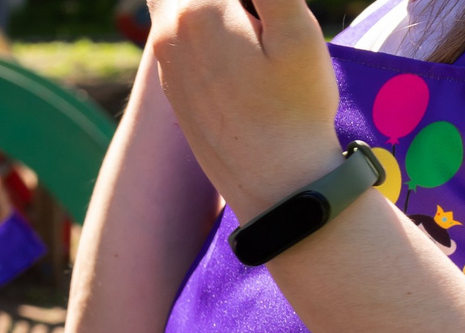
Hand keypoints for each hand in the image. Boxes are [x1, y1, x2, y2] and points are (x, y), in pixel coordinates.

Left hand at [148, 0, 340, 220]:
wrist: (275, 183)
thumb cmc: (296, 106)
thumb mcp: (298, 30)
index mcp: (196, 10)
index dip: (250, 1)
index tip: (263, 12)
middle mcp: (168, 33)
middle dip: (219, 2)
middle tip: (256, 19)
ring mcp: (166, 62)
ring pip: (173, 2)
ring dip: (208, 7)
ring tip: (249, 23)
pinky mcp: (175, 84)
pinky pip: (175, 30)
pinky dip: (199, 17)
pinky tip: (238, 32)